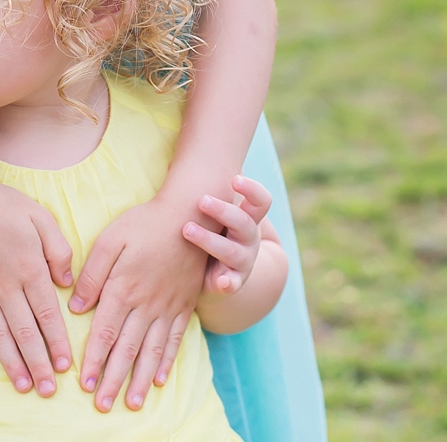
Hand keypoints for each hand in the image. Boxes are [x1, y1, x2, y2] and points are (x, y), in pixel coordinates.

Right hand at [0, 172, 73, 395]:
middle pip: (26, 333)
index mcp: (30, 269)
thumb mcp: (40, 217)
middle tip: (48, 391)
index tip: (65, 368)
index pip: (48, 315)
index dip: (57, 343)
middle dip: (39, 365)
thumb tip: (67, 283)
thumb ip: (59, 250)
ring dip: (12, 364)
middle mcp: (5, 286)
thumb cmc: (3, 204)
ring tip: (23, 386)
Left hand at [69, 193, 207, 411]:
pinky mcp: (183, 306)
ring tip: (132, 404)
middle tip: (102, 407)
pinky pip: (174, 339)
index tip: (83, 385)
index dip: (94, 361)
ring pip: (151, 351)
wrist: (190, 213)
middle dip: (113, 381)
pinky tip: (159, 381)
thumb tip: (75, 308)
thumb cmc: (144, 223)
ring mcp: (167, 308)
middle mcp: (145, 305)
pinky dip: (166, 362)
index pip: (104, 334)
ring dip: (140, 380)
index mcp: (123, 289)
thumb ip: (91, 275)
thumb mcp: (110, 239)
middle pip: (126, 350)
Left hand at [186, 176, 272, 299]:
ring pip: (232, 250)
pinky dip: (228, 283)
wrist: (221, 277)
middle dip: (223, 210)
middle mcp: (249, 239)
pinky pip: (233, 284)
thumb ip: (207, 192)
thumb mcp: (214, 215)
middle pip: (244, 222)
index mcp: (248, 219)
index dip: (251, 190)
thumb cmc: (213, 236)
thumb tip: (184, 152)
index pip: (261, 201)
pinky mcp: (233, 283)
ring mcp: (243, 262)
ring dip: (210, 239)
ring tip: (187, 230)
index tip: (235, 180)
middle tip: (202, 201)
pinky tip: (221, 283)